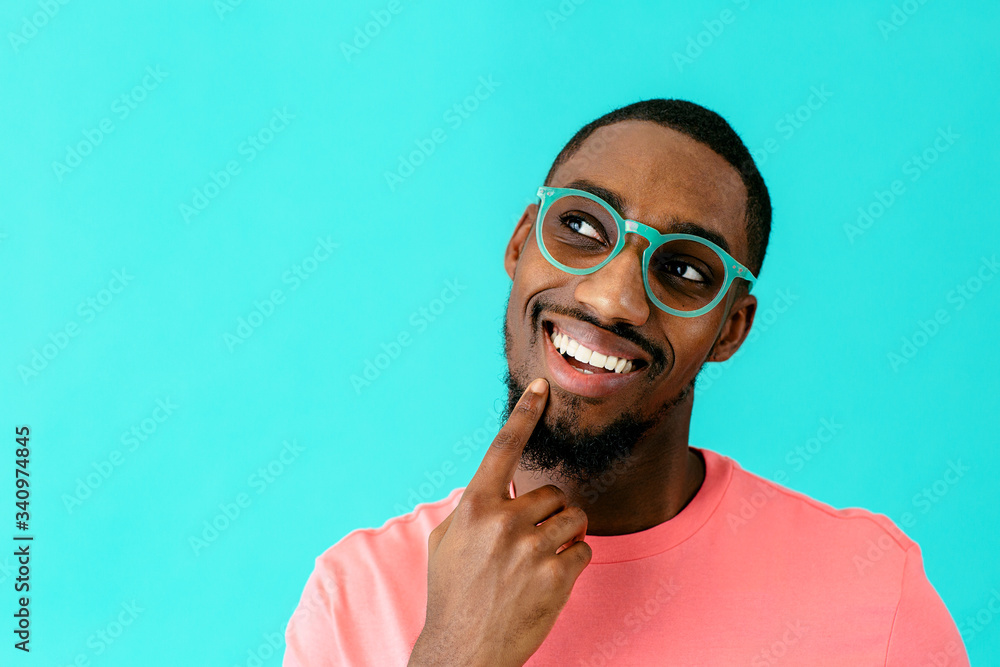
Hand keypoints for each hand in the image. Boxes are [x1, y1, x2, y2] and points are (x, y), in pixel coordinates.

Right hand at [408, 379, 591, 666]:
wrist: (463, 651)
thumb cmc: (452, 594)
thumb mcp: (445, 542)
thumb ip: (471, 509)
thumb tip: (494, 490)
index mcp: (473, 507)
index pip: (502, 448)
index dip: (524, 414)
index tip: (542, 387)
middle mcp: (503, 521)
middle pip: (552, 493)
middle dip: (549, 514)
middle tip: (531, 542)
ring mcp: (530, 548)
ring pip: (573, 518)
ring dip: (565, 535)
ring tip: (541, 561)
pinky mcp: (555, 575)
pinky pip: (583, 550)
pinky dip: (573, 563)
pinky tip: (549, 580)